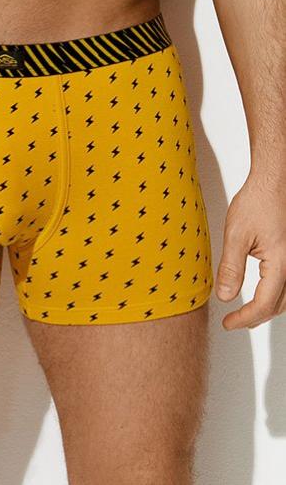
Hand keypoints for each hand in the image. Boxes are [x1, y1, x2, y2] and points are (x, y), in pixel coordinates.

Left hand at [217, 173, 285, 328]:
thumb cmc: (258, 201)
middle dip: (255, 317)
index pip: (264, 304)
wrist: (275, 181)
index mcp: (281, 263)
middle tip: (234, 321)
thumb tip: (224, 296)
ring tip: (246, 312)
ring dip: (268, 308)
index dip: (244, 318)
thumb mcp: (236, 234)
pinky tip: (263, 291)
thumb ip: (230, 268)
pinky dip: (276, 294)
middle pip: (278, 305)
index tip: (228, 323)